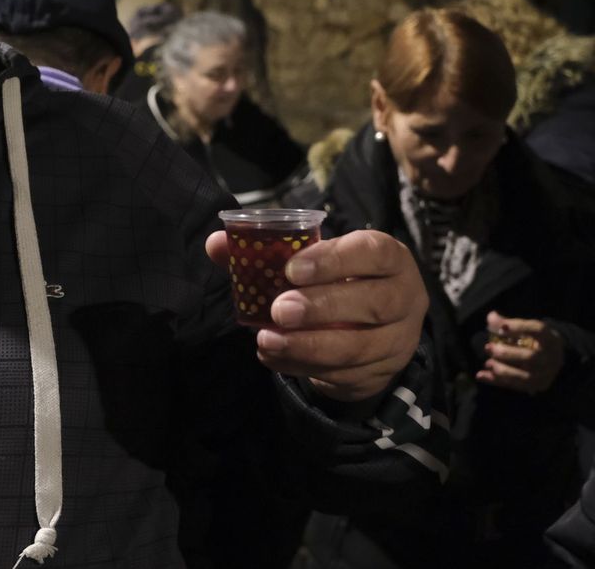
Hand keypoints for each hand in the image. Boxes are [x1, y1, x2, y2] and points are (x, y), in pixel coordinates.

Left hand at [207, 229, 425, 401]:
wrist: (366, 328)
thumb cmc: (333, 282)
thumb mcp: (310, 261)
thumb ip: (265, 251)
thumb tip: (215, 244)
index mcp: (389, 259)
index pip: (374, 252)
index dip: (335, 260)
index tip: (292, 268)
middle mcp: (404, 298)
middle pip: (375, 303)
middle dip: (322, 307)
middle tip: (279, 310)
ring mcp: (396, 341)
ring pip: (358, 347)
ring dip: (308, 346)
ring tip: (268, 340)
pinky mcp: (379, 374)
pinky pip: (343, 375)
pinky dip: (303, 367)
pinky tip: (274, 357)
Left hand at [477, 311, 564, 393]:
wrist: (553, 359)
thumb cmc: (535, 340)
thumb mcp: (527, 329)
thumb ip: (507, 323)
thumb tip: (491, 317)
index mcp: (551, 338)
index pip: (538, 330)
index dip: (519, 327)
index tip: (501, 327)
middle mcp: (551, 357)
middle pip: (531, 357)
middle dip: (506, 353)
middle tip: (488, 347)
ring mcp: (546, 374)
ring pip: (524, 376)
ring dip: (502, 370)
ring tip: (488, 363)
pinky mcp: (537, 386)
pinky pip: (516, 386)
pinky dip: (497, 381)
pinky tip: (481, 375)